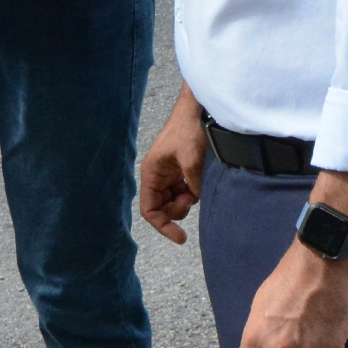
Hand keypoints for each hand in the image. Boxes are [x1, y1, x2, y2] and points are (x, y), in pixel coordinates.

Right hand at [140, 92, 206, 244]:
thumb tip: (196, 199)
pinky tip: (198, 183)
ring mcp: (169, 174)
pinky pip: (183, 191)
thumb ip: (193, 185)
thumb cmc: (189, 130)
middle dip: (175, 212)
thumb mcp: (191, 159)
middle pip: (161, 208)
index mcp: (151, 174)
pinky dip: (191, 193)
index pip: (149, 210)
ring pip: (173, 201)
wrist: (198, 110)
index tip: (181, 237)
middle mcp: (157, 176)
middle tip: (189, 200)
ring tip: (194, 189)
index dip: (163, 226)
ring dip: (184, 202)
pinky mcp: (180, 171)